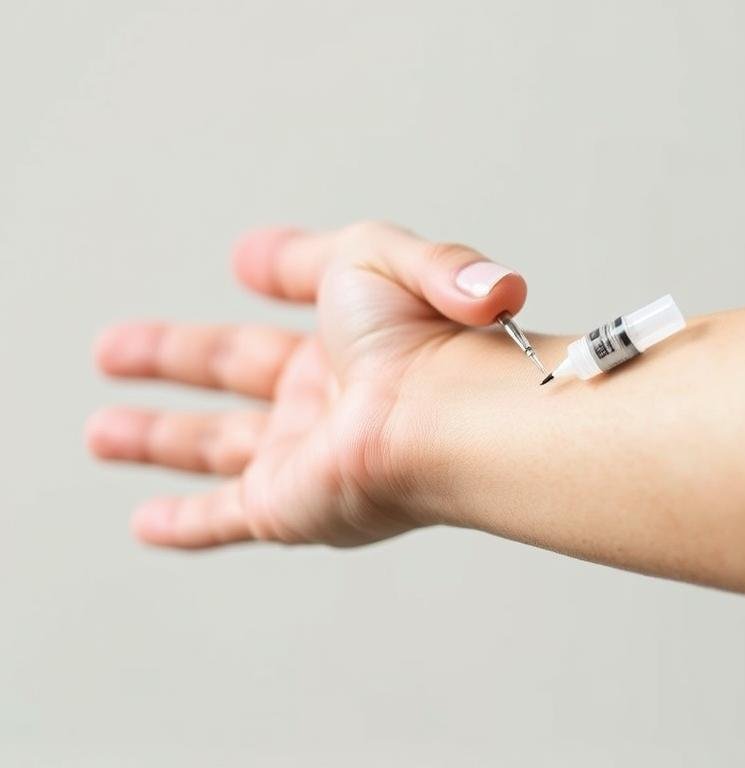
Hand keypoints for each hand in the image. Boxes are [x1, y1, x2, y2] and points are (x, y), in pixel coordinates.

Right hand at [87, 222, 528, 548]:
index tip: (251, 265)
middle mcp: (322, 400)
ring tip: (101, 434)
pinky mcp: (282, 506)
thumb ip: (321, 255)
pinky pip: (219, 520)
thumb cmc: (422, 337)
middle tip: (114, 350)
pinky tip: (147, 525)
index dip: (274, 276)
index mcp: (348, 338)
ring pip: (212, 448)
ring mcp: (300, 456)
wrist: (445, 421)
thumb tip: (252, 257)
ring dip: (153, 439)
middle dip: (169, 358)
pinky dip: (181, 525)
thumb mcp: (375, 254)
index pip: (304, 298)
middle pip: (230, 372)